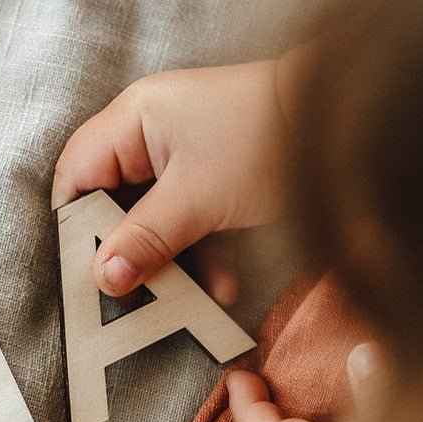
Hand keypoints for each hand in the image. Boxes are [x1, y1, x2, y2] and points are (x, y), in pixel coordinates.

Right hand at [51, 61, 284, 305]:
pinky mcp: (218, 177)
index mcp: (133, 120)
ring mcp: (187, 154)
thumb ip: (145, 239)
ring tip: (177, 301)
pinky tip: (222, 290)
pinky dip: (204, 254)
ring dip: (168, 261)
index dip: (74, 224)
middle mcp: (153, 133)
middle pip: (114, 200)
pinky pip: (193, 220)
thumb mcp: (198, 198)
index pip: (77, 173)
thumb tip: (103, 277)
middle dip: (124, 250)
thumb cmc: (268, 138)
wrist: (348, 125)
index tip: (84, 271)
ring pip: (155, 217)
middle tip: (127, 295)